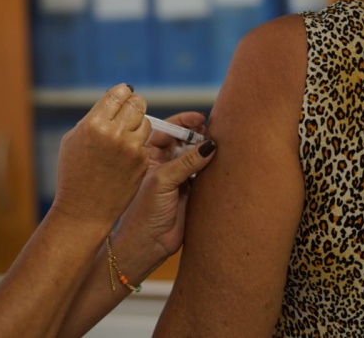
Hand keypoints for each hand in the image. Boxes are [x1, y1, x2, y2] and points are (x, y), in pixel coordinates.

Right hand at [50, 84, 150, 227]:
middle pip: (137, 103)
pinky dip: (138, 144)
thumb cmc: (73, 173)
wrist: (83, 209)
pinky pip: (145, 142)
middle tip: (129, 110)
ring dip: (137, 124)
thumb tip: (113, 101)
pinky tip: (126, 153)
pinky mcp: (141, 162)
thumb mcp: (73, 139)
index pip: (118, 93)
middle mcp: (114, 133)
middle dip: (133, 104)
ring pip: (145, 121)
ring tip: (125, 135)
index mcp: (93, 124)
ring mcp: (130, 148)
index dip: (122, 92)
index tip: (123, 95)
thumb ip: (94, 118)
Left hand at [112, 112, 215, 273]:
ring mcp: (177, 179)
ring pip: (194, 158)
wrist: (148, 244)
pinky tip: (220, 165)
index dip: (182, 122)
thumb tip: (209, 145)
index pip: (166, 131)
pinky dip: (211, 168)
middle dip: (196, 135)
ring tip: (218, 146)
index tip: (199, 118)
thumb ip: (186, 161)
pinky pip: (203, 175)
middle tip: (211, 131)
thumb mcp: (163, 180)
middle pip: (182, 142)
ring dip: (205, 151)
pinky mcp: (190, 193)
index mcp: (149, 157)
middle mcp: (163, 165)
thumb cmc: (144, 211)